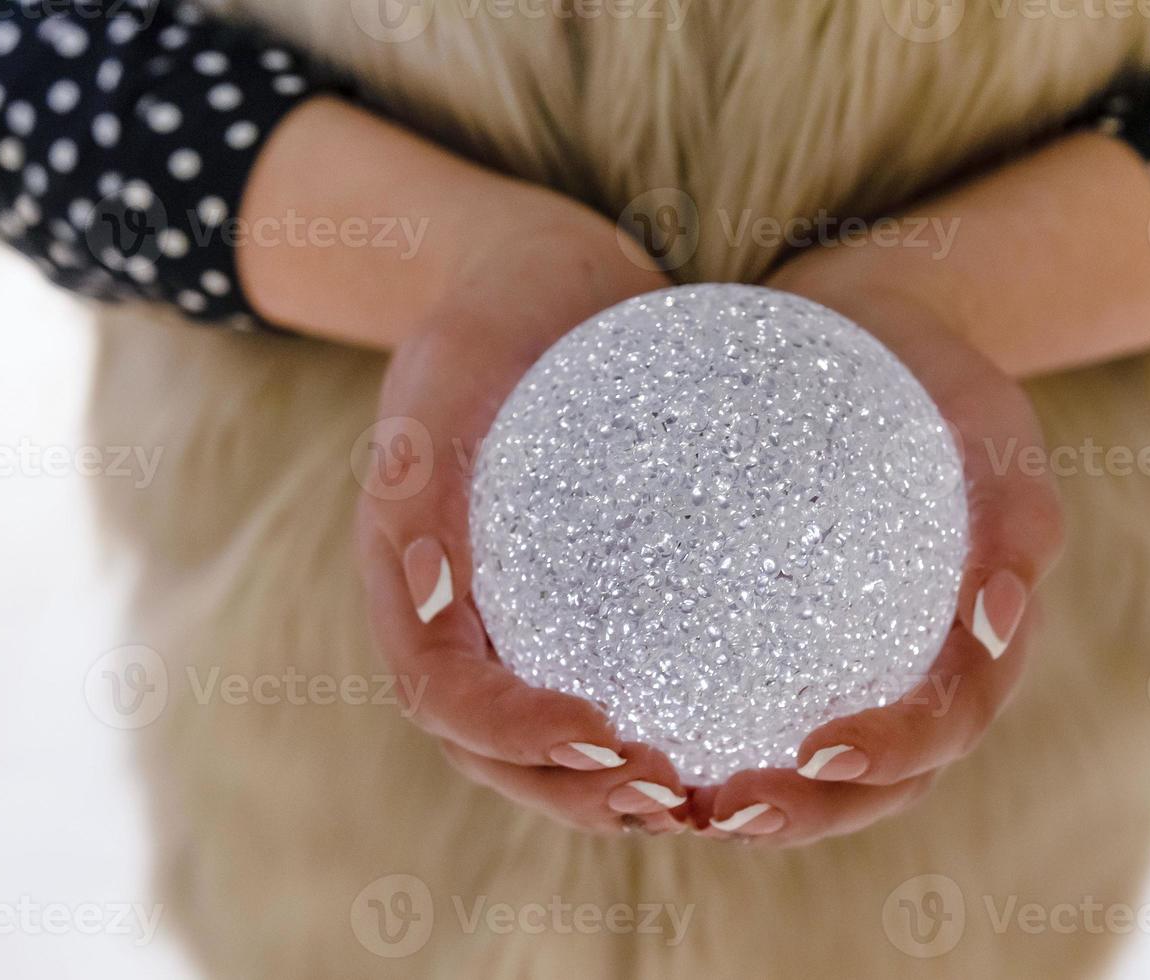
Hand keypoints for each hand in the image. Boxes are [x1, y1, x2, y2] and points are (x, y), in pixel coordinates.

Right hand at [355, 206, 694, 834]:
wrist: (542, 276)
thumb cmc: (491, 311)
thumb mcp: (449, 366)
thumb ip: (417, 478)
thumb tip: (426, 599)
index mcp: (408, 580)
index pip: (445, 695)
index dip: (513, 736)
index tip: (603, 737)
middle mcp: (459, 617)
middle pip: (498, 751)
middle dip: (576, 795)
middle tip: (673, 798)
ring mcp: (521, 615)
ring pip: (555, 740)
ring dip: (619, 789)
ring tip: (705, 799)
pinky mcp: (586, 600)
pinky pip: (617, 677)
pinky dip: (665, 722)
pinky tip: (741, 732)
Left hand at [689, 260, 1065, 845]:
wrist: (868, 333)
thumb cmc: (935, 375)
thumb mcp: (990, 420)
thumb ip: (1012, 516)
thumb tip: (996, 625)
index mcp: (976, 634)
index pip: (947, 721)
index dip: (893, 754)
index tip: (819, 750)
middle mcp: (918, 667)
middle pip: (878, 781)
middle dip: (811, 812)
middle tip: (729, 811)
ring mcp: (855, 660)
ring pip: (817, 769)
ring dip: (760, 803)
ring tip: (678, 806)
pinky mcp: (792, 641)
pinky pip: (757, 704)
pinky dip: (714, 737)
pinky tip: (639, 736)